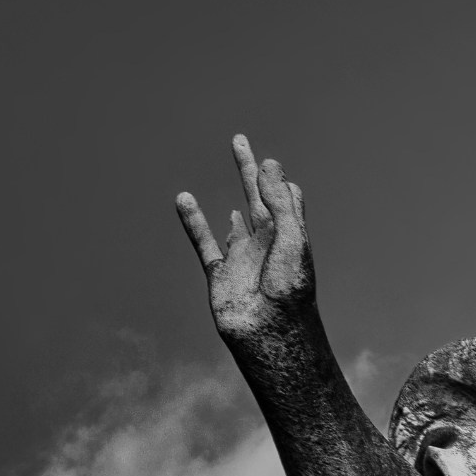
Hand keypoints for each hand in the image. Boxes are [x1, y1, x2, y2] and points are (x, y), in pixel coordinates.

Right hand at [175, 134, 315, 352]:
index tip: (271, 164)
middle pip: (257, 198)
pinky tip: (184, 199)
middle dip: (249, 170)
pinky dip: (193, 221)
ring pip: (233, 222)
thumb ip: (279, 201)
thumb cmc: (289, 289)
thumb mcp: (291, 239)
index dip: (278, 181)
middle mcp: (266, 246)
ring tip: (224, 178)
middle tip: (239, 140)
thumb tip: (267, 163)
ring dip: (232, 197)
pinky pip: (203, 242)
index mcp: (288, 237)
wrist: (271, 334)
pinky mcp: (220, 276)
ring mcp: (243, 259)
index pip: (285, 199)